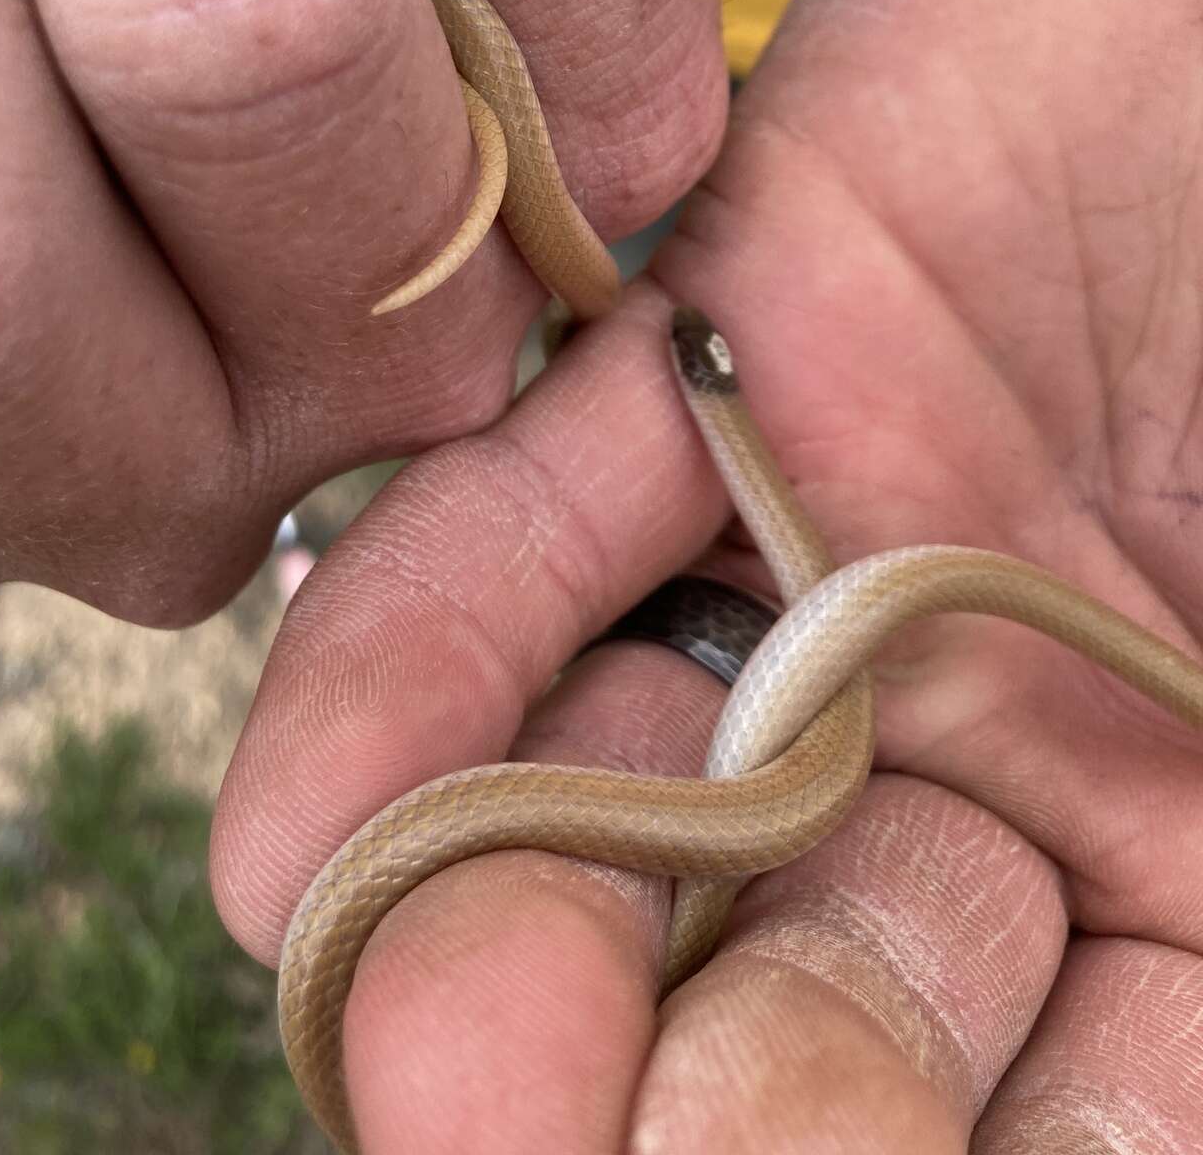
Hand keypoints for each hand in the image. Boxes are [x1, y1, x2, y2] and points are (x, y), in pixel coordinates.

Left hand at [216, 0, 1202, 1147]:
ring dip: (523, 920)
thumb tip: (1132, 1106)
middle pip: (803, 956)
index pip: (1033, 1088)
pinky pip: (535, 509)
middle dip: (690, 1095)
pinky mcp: (722, 337)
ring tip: (410, 1058)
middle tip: (517, 1148)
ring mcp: (839, 533)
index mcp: (1175, 838)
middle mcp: (982, 723)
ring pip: (648, 767)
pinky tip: (294, 832)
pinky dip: (418, 660)